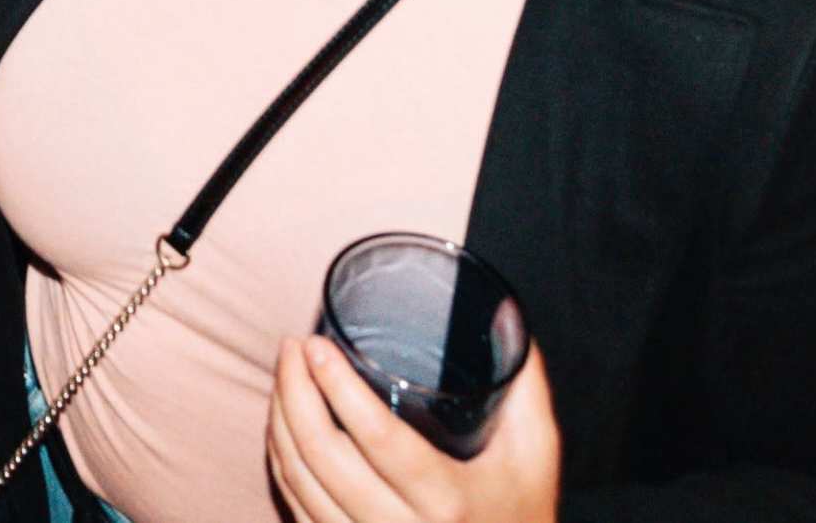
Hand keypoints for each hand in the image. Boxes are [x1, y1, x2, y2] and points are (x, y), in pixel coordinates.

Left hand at [267, 334, 559, 522]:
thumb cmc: (523, 512)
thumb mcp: (536, 454)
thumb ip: (523, 384)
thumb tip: (501, 312)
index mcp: (448, 500)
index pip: (377, 437)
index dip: (338, 386)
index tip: (316, 344)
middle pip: (324, 455)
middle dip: (294, 391)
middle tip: (292, 346)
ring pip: (300, 483)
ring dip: (279, 423)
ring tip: (284, 375)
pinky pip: (297, 509)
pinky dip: (282, 464)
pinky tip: (282, 428)